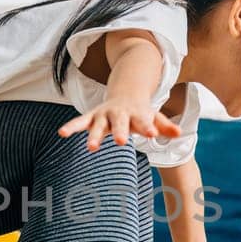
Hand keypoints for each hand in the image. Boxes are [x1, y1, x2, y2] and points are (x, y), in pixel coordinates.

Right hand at [59, 99, 182, 153]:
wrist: (126, 92)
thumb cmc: (141, 111)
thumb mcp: (154, 116)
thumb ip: (165, 125)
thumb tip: (179, 133)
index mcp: (136, 113)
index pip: (144, 121)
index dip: (148, 127)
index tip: (153, 134)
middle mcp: (118, 113)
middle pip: (119, 123)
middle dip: (119, 131)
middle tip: (121, 141)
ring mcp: (103, 115)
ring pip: (97, 124)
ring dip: (94, 135)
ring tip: (91, 148)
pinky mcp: (91, 117)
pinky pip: (79, 122)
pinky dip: (71, 127)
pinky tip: (61, 133)